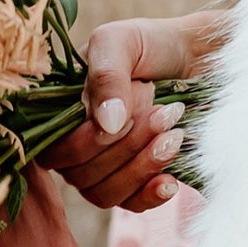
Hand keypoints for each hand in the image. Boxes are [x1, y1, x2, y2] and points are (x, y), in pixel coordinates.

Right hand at [42, 10, 223, 212]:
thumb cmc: (148, 44)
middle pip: (81, 174)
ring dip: (141, 169)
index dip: (86, 143)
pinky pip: (130, 204)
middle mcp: (75, 145)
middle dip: (126, 148)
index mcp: (59, 114)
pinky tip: (170, 182)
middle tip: (167, 114)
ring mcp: (104, 165)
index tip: (125, 117)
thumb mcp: (119, 42)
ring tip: (175, 137)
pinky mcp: (135, 177)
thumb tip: (105, 125)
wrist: (193, 53)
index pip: (54, 150)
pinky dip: (149, 196)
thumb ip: (106, 76)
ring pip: (105, 193)